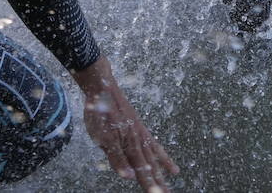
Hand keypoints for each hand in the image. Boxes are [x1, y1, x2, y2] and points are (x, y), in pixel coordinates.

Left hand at [73, 57, 178, 190]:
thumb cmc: (99, 113)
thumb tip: (130, 176)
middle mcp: (137, 142)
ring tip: (172, 182)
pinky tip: (171, 166)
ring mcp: (141, 135)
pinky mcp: (141, 130)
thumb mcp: (101, 137)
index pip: (140, 172)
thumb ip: (116, 158)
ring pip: (153, 158)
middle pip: (150, 167)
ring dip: (162, 172)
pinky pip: (155, 146)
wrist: (104, 88)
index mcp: (127, 146)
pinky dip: (163, 157)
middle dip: (158, 183)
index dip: (148, 185)